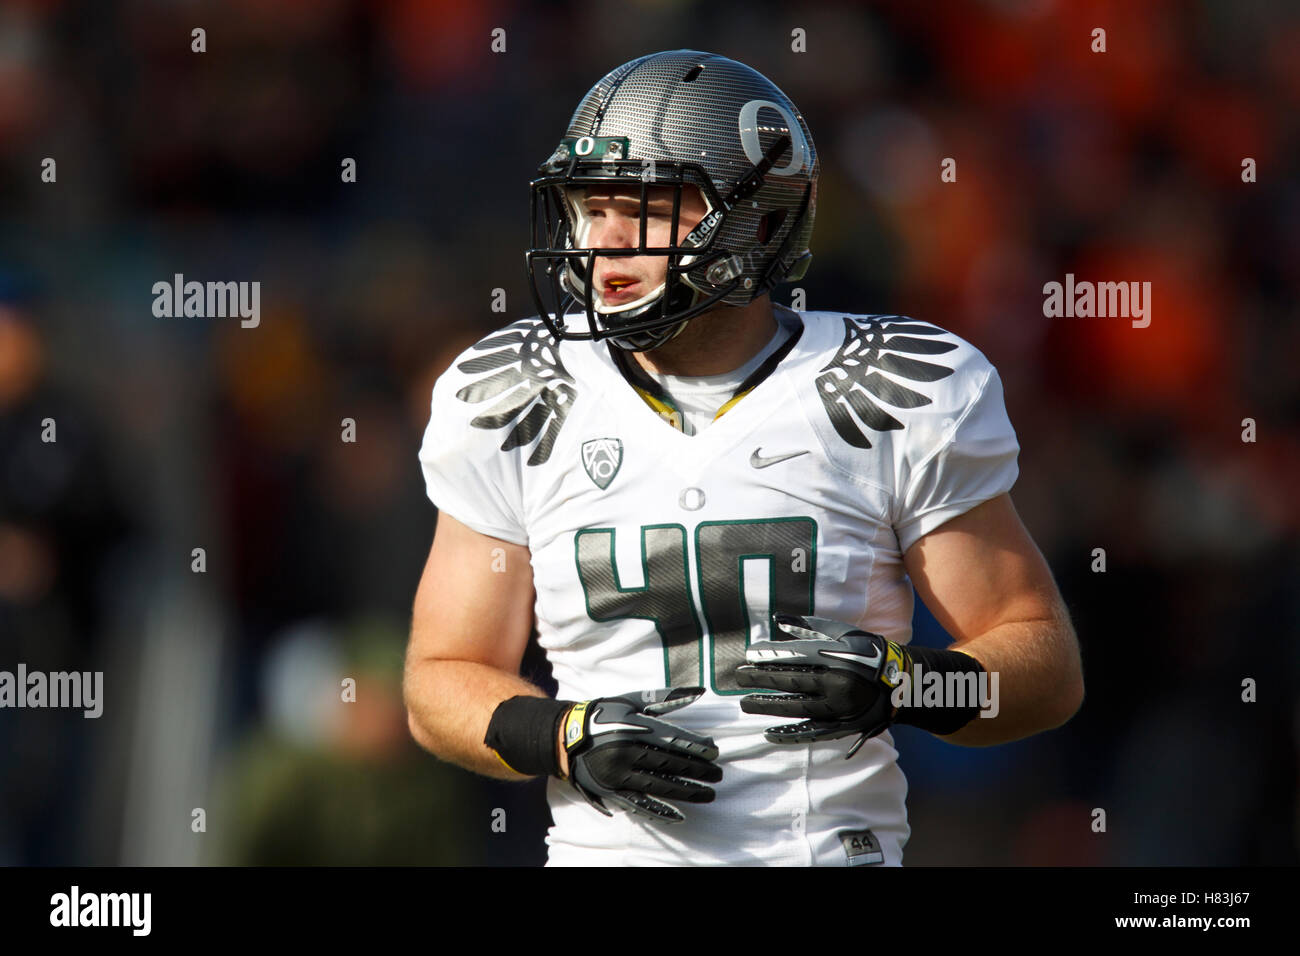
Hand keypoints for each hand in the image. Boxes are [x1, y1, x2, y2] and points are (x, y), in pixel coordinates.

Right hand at [560, 687, 720, 822]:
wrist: (567, 736)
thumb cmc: (605, 714)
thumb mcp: (631, 700)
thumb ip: (665, 698)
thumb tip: (698, 692)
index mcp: (633, 727)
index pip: (672, 740)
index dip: (696, 747)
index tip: (714, 752)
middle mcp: (627, 751)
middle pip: (670, 764)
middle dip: (698, 771)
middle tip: (718, 775)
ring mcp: (619, 774)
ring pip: (659, 786)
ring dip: (687, 791)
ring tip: (709, 794)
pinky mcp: (611, 790)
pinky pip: (640, 803)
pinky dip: (660, 810)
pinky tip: (680, 814)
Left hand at [736, 612, 912, 757]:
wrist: (902, 683)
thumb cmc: (870, 652)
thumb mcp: (845, 633)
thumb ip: (811, 627)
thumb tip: (779, 619)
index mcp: (835, 662)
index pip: (793, 660)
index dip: (768, 658)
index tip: (748, 655)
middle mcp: (834, 687)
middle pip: (789, 684)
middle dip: (761, 680)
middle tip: (739, 677)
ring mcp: (837, 709)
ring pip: (796, 709)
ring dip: (768, 707)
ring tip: (745, 703)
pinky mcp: (841, 727)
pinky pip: (811, 733)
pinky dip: (790, 735)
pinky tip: (770, 734)